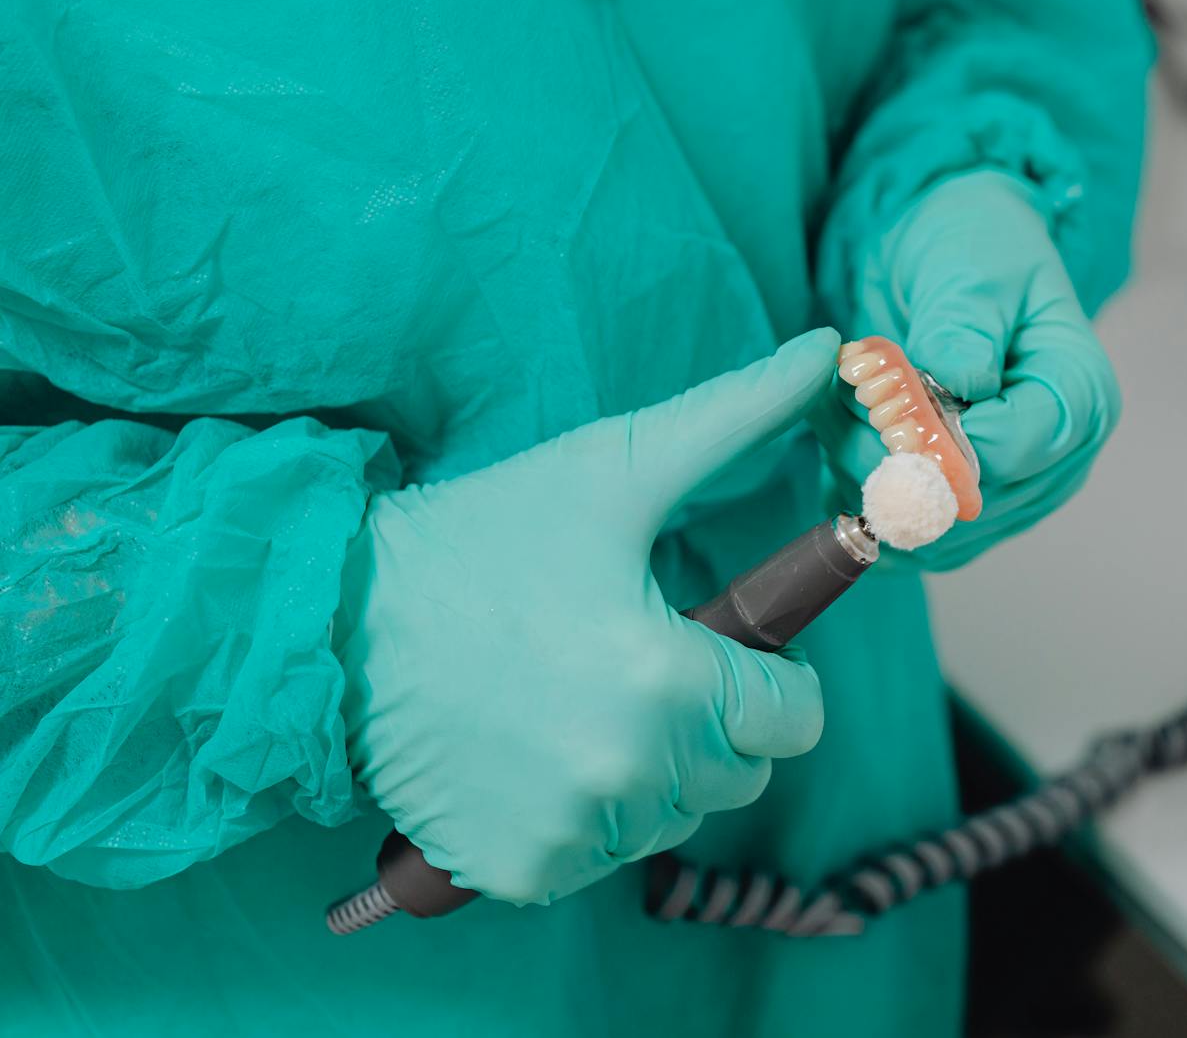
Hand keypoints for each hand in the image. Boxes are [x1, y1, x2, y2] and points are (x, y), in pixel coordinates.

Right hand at [332, 331, 837, 905]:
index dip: (771, 674)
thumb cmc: (478, 538)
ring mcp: (569, 835)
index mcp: (668, 681)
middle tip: (635, 659)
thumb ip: (732, 416)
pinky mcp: (517, 872)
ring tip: (577, 698)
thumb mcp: (612, 469)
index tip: (716, 641)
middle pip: (740, 772)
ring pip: (674, 817)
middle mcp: (627, 775)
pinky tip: (532, 750)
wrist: (327, 618)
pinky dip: (583, 817)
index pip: (797, 718)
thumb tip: (821, 351)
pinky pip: (600, 857)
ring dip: (650, 770)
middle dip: (713, 720)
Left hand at [819, 172, 1119, 569]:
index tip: (878, 401)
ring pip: (925, 524)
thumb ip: (964, 325)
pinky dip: (858, 488)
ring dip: (863, 470)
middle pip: (965, 500)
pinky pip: (903, 526)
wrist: (949, 257)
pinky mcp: (960, 503)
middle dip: (888, 453)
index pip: (1013, 450)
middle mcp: (1057, 457)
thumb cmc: (977, 249)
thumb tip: (959, 380)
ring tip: (840, 400)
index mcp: (1080, 396)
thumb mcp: (971, 268)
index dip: (937, 439)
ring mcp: (1011, 490)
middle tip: (846, 392)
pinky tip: (840, 430)